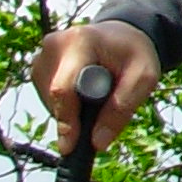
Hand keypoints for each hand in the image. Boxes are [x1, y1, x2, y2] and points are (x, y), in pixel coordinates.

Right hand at [30, 20, 161, 154]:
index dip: (68, 120)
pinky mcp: (38, 68)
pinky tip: (84, 92)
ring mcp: (42, 57)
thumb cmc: (134, 54)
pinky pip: (49, 99)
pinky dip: (67, 104)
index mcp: (79, 41)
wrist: (123, 34)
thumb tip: (97, 143)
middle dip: (76, 114)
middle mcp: (52, 46)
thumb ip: (122, 108)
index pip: (63, 89)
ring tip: (97, 91)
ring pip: (51, 102)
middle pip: (55, 98)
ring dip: (73, 109)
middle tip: (104, 103)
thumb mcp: (144, 78)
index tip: (70, 147)